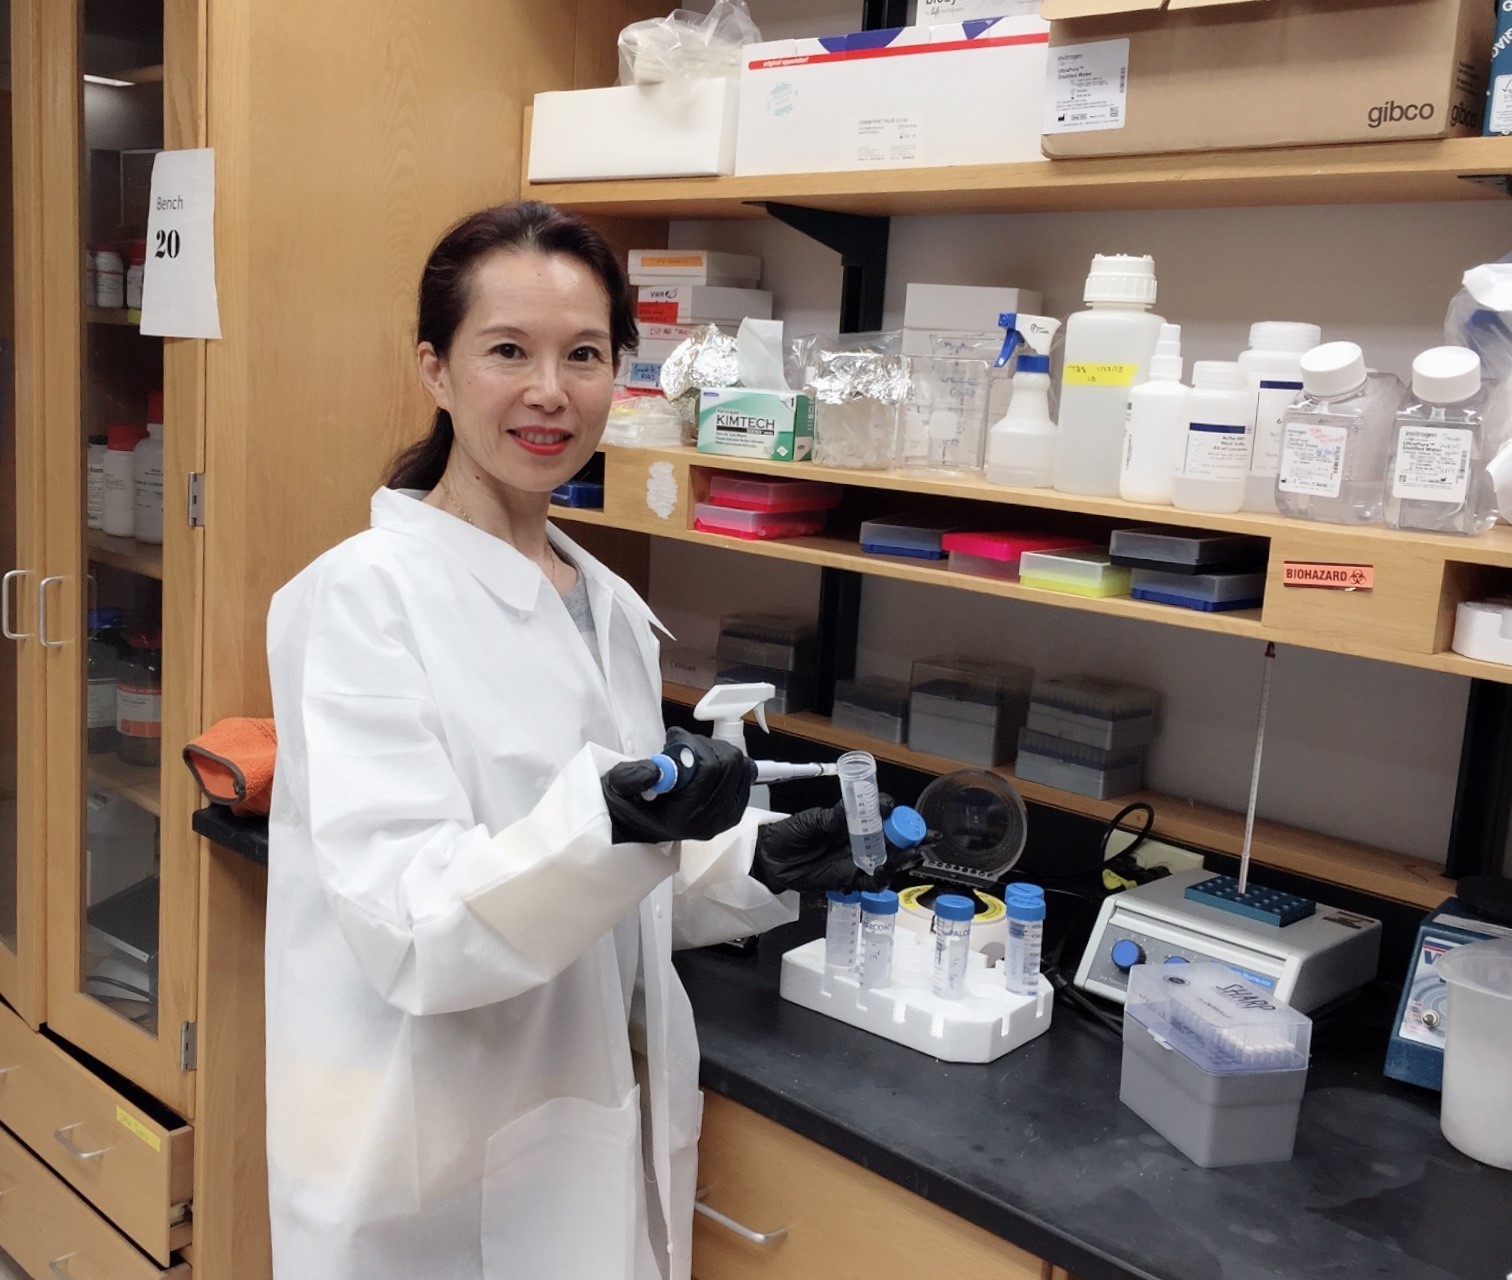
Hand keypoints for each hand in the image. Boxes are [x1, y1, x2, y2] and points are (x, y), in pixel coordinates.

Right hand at [602, 728, 751, 844]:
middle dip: (706, 746)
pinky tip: (706, 764)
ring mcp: (726, 818)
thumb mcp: (620, 786)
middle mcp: (710, 821)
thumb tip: (656, 769)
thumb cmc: (632, 803)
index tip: (675, 740)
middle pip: (730, 765)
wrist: (642, 823)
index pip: (709, 771)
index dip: (694, 748)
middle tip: (684, 745)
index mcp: (684, 817)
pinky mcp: (735, 810)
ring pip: (740, 766)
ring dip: (718, 751)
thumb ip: (633, 776)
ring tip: (693, 755)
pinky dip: (728, 761)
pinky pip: (745, 775)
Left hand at [751, 798, 923, 893]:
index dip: (891, 810)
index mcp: (851, 819)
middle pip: (892, 838)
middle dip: (911, 837)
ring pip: (887, 860)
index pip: (879, 812)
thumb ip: (831, 818)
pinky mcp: (849, 879)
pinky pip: (871, 881)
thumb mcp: (811, 821)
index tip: (892, 808)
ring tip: (913, 854)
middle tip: (925, 836)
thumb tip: (848, 812)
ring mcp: (856, 859)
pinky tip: (884, 872)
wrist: (771, 859)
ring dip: (903, 858)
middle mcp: (858, 839)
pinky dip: (881, 879)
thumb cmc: (789, 834)